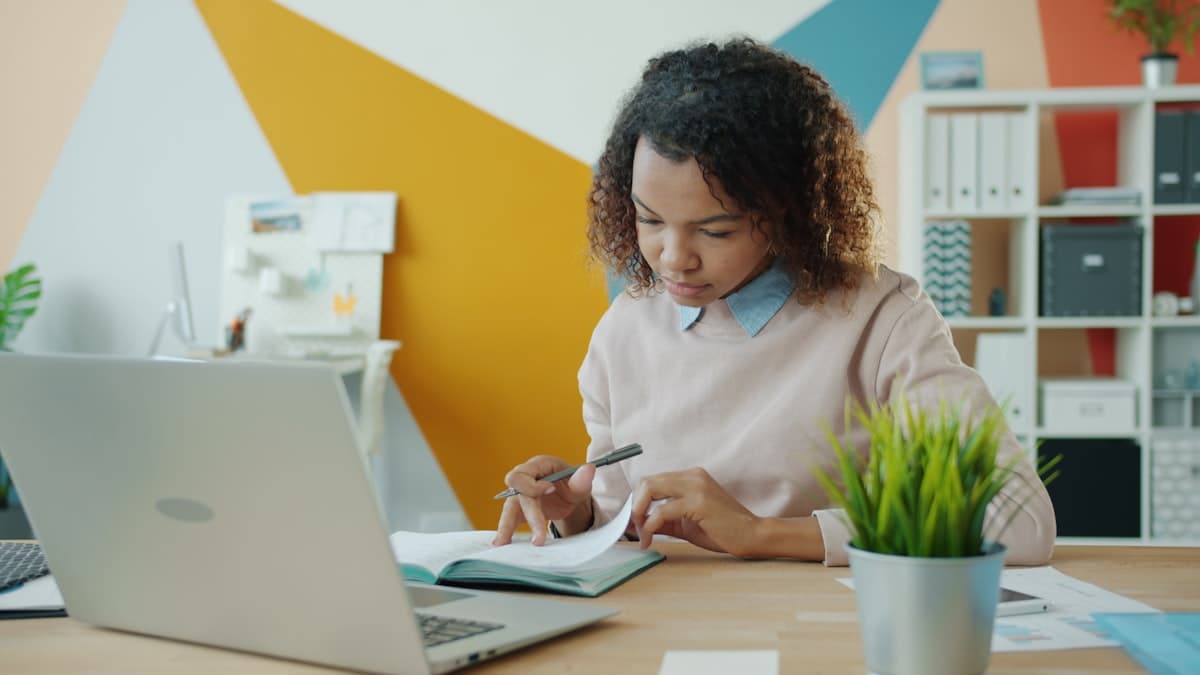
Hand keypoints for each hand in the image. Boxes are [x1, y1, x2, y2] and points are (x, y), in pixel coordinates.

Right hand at [492, 456, 595, 546]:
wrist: (569, 496)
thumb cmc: (573, 484)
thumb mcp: (580, 483)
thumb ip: (583, 479)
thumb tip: (588, 469)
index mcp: (538, 465)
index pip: (524, 473)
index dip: (533, 485)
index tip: (551, 490)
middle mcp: (525, 478)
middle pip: (518, 493)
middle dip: (530, 514)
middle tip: (540, 537)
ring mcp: (520, 494)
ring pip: (509, 508)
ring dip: (507, 526)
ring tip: (502, 542)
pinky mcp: (519, 509)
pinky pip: (510, 519)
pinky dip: (506, 531)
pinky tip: (503, 543)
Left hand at [631, 467, 760, 556]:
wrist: (752, 535)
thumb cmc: (722, 530)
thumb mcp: (686, 523)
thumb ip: (663, 520)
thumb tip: (638, 524)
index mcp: (690, 477)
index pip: (652, 481)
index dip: (639, 501)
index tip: (635, 522)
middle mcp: (692, 476)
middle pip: (647, 481)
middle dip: (635, 506)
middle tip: (635, 528)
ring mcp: (696, 487)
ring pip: (651, 489)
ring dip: (640, 514)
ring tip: (642, 534)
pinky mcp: (699, 502)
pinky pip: (662, 511)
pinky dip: (651, 525)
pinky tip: (651, 538)